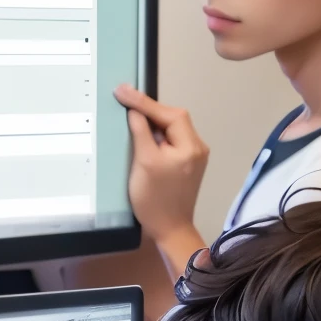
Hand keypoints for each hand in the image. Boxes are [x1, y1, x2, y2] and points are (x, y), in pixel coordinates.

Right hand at [114, 84, 207, 265]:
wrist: (169, 229)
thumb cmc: (154, 200)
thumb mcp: (144, 162)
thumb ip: (141, 131)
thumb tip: (134, 109)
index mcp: (190, 146)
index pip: (169, 114)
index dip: (145, 101)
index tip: (122, 91)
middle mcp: (197, 147)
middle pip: (173, 118)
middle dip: (150, 109)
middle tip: (126, 100)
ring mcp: (194, 156)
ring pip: (172, 128)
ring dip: (153, 120)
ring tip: (132, 113)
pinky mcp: (187, 163)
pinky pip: (172, 140)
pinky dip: (158, 133)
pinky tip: (143, 132)